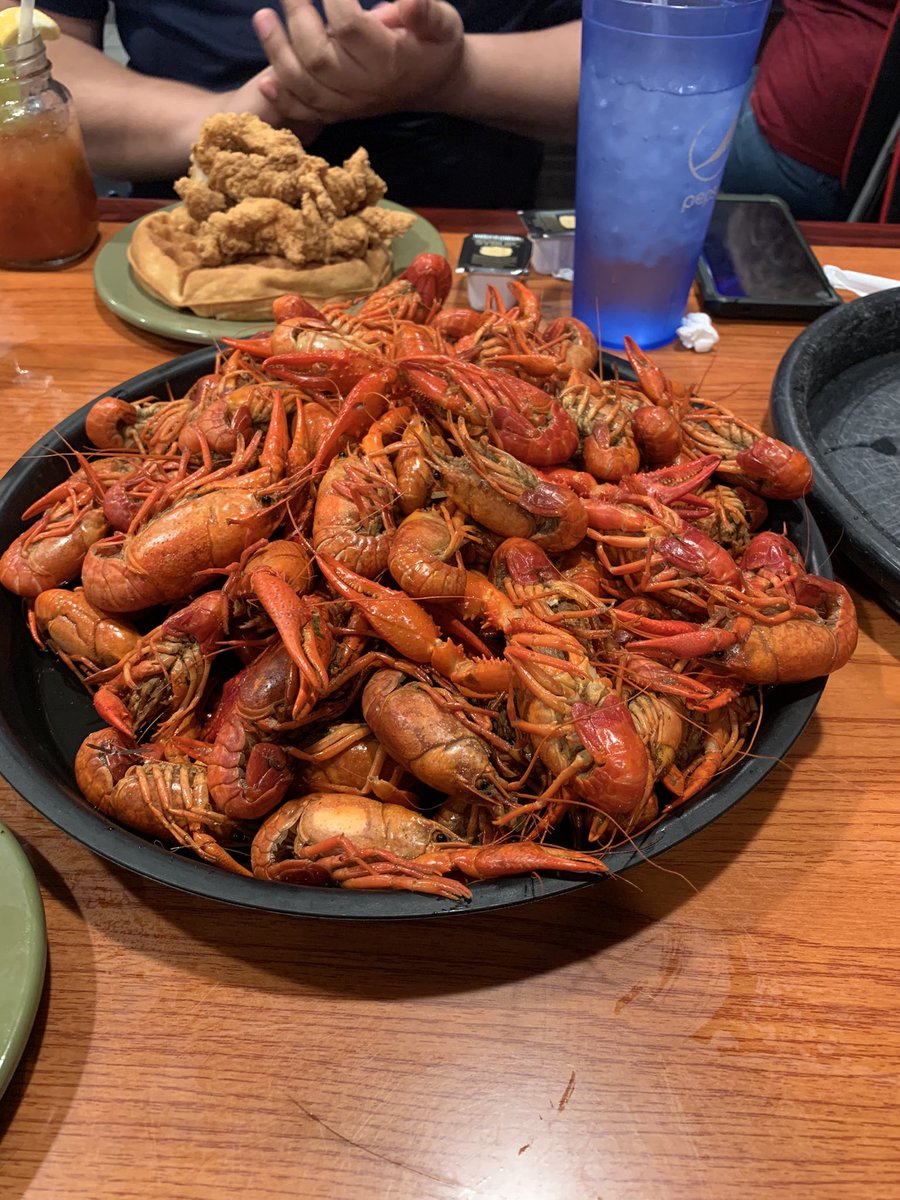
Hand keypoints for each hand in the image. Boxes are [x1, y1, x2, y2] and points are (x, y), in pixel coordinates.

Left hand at [252, 0, 463, 125]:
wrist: (434, 82)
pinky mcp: (338, 111)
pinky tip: (266, 80)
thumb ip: (427, 11)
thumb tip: (406, 0)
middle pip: (319, 57)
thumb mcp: (445, 22)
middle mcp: (366, 85)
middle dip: (296, 18)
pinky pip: (306, 112)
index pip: (350, 26)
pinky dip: (284, 99)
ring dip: (277, 52)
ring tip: (262, 17)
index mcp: (389, 59)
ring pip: (305, 85)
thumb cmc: (436, 43)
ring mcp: (349, 102)